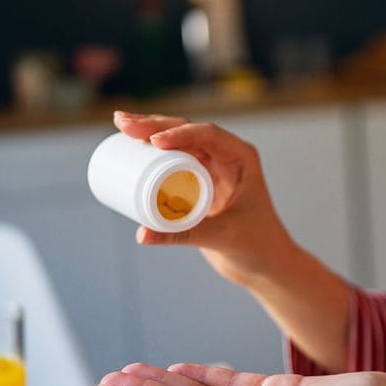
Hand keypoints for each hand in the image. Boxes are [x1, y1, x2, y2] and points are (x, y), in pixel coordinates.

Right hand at [113, 112, 294, 285]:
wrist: (264, 262)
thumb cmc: (256, 245)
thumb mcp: (222, 237)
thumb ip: (183, 235)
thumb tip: (141, 234)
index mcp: (242, 158)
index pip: (209, 135)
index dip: (180, 133)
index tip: (153, 142)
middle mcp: (227, 156)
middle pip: (188, 131)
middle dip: (156, 124)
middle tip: (122, 122)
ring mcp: (212, 167)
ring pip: (178, 141)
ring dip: (151, 131)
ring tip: (121, 124)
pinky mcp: (198, 182)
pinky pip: (173, 159)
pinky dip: (153, 151)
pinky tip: (132, 143)